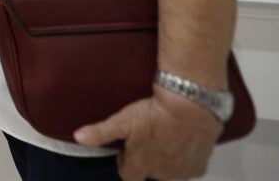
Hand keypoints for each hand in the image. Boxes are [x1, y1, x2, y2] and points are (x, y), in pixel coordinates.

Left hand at [74, 86, 222, 180]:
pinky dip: (185, 158)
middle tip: (146, 137)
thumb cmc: (155, 113)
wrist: (190, 104)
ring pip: (170, 172)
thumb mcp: (122, 121)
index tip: (125, 148)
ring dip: (165, 159)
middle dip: (146, 159)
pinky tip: (181, 140)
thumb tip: (78, 137)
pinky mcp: (200, 166)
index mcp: (141, 166)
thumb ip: (99, 132)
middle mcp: (162, 174)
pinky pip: (189, 167)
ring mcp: (182, 172)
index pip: (127, 176)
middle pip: (149, 173)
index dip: (124, 162)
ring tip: (163, 136)